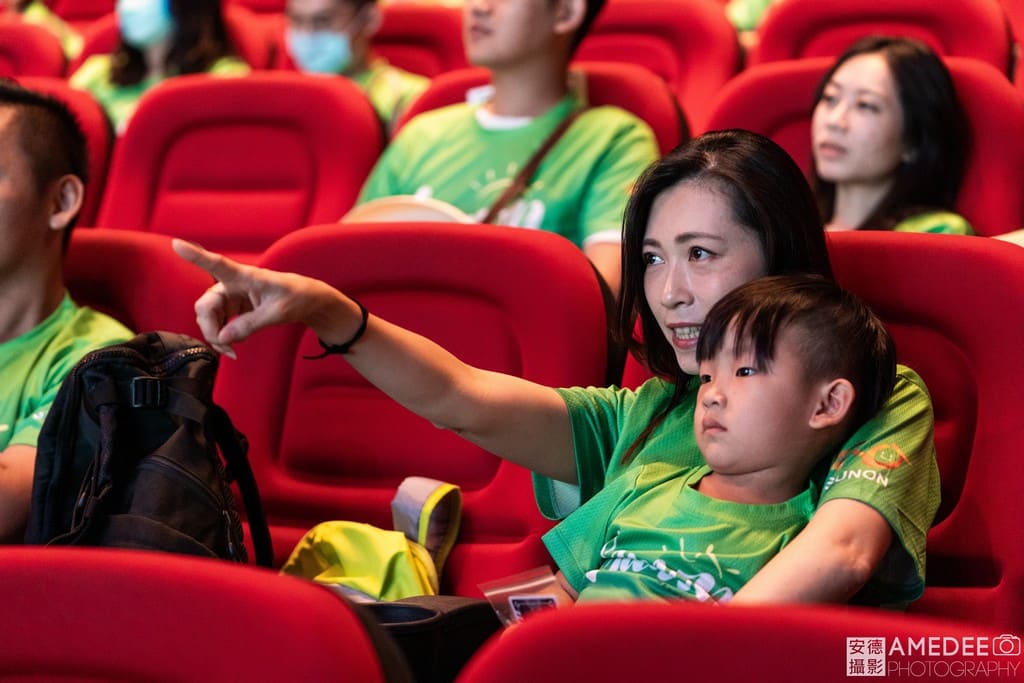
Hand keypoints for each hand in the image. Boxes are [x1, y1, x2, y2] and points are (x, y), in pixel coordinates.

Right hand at [172, 239, 340, 357]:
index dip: (196, 255)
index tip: (177, 243)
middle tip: (224, 347)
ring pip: (208, 317)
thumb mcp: (278, 313)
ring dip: (215, 336)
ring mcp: (231, 296)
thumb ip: (250, 324)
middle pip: (205, 305)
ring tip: (232, 350)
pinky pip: (217, 323)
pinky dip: (222, 337)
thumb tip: (223, 338)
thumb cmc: (296, 297)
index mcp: (245, 276)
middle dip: (209, 328)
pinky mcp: (233, 307)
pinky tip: (234, 343)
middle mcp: (233, 283)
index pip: (218, 264)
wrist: (307, 301)